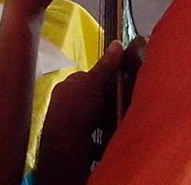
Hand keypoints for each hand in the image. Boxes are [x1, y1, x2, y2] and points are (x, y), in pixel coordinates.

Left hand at [37, 41, 124, 184]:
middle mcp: (66, 103)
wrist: (66, 149)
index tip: (122, 82)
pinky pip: (94, 136)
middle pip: (93, 97)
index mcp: (67, 86)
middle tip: (125, 101)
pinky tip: (113, 136)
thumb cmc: (77, 110)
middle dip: (108, 100)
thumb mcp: (94, 82)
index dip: (105, 79)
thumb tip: (117, 42)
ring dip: (107, 119)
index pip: (89, 77)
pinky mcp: (76, 142)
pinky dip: (104, 136)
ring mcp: (70, 124)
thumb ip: (106, 65)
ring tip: (123, 118)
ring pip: (95, 117)